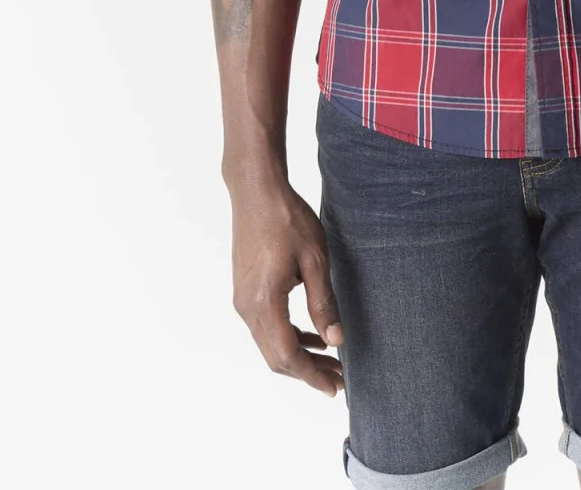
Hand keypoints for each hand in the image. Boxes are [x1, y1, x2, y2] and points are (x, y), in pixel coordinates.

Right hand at [229, 178, 345, 395]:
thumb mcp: (315, 259)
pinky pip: (265, 327)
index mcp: (265, 302)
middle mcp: (248, 307)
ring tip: (329, 360)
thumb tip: (335, 340)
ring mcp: (242, 300)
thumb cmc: (287, 219)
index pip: (287, 355)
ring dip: (298, 356)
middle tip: (338, 379)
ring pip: (269, 344)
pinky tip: (310, 334)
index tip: (334, 388)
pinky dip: (287, 337)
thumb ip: (323, 302)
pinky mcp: (244, 291)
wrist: (256, 192)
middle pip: (275, 357)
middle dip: (307, 372)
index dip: (311, 376)